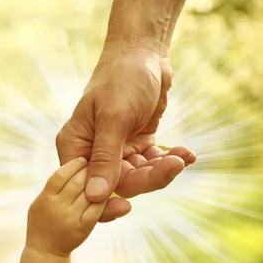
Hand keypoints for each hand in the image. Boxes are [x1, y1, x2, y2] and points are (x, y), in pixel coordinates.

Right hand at [25, 157, 105, 257]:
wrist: (45, 252)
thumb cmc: (42, 223)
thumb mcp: (40, 202)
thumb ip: (54, 187)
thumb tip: (72, 167)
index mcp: (45, 198)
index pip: (60, 175)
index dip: (73, 165)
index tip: (82, 159)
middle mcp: (57, 206)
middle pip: (77, 181)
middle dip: (89, 170)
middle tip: (97, 164)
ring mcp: (70, 217)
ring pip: (89, 193)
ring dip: (98, 181)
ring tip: (104, 175)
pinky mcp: (83, 227)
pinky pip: (98, 208)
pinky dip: (104, 197)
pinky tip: (108, 191)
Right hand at [56, 45, 195, 222]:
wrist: (145, 52)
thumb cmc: (122, 77)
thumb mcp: (114, 117)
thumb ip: (106, 158)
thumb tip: (95, 197)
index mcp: (75, 146)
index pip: (85, 188)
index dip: (104, 203)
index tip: (127, 209)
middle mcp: (93, 152)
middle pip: (119, 184)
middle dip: (148, 178)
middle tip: (173, 165)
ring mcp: (117, 150)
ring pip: (140, 177)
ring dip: (163, 169)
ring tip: (182, 156)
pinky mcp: (138, 144)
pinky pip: (153, 163)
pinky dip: (170, 160)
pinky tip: (186, 153)